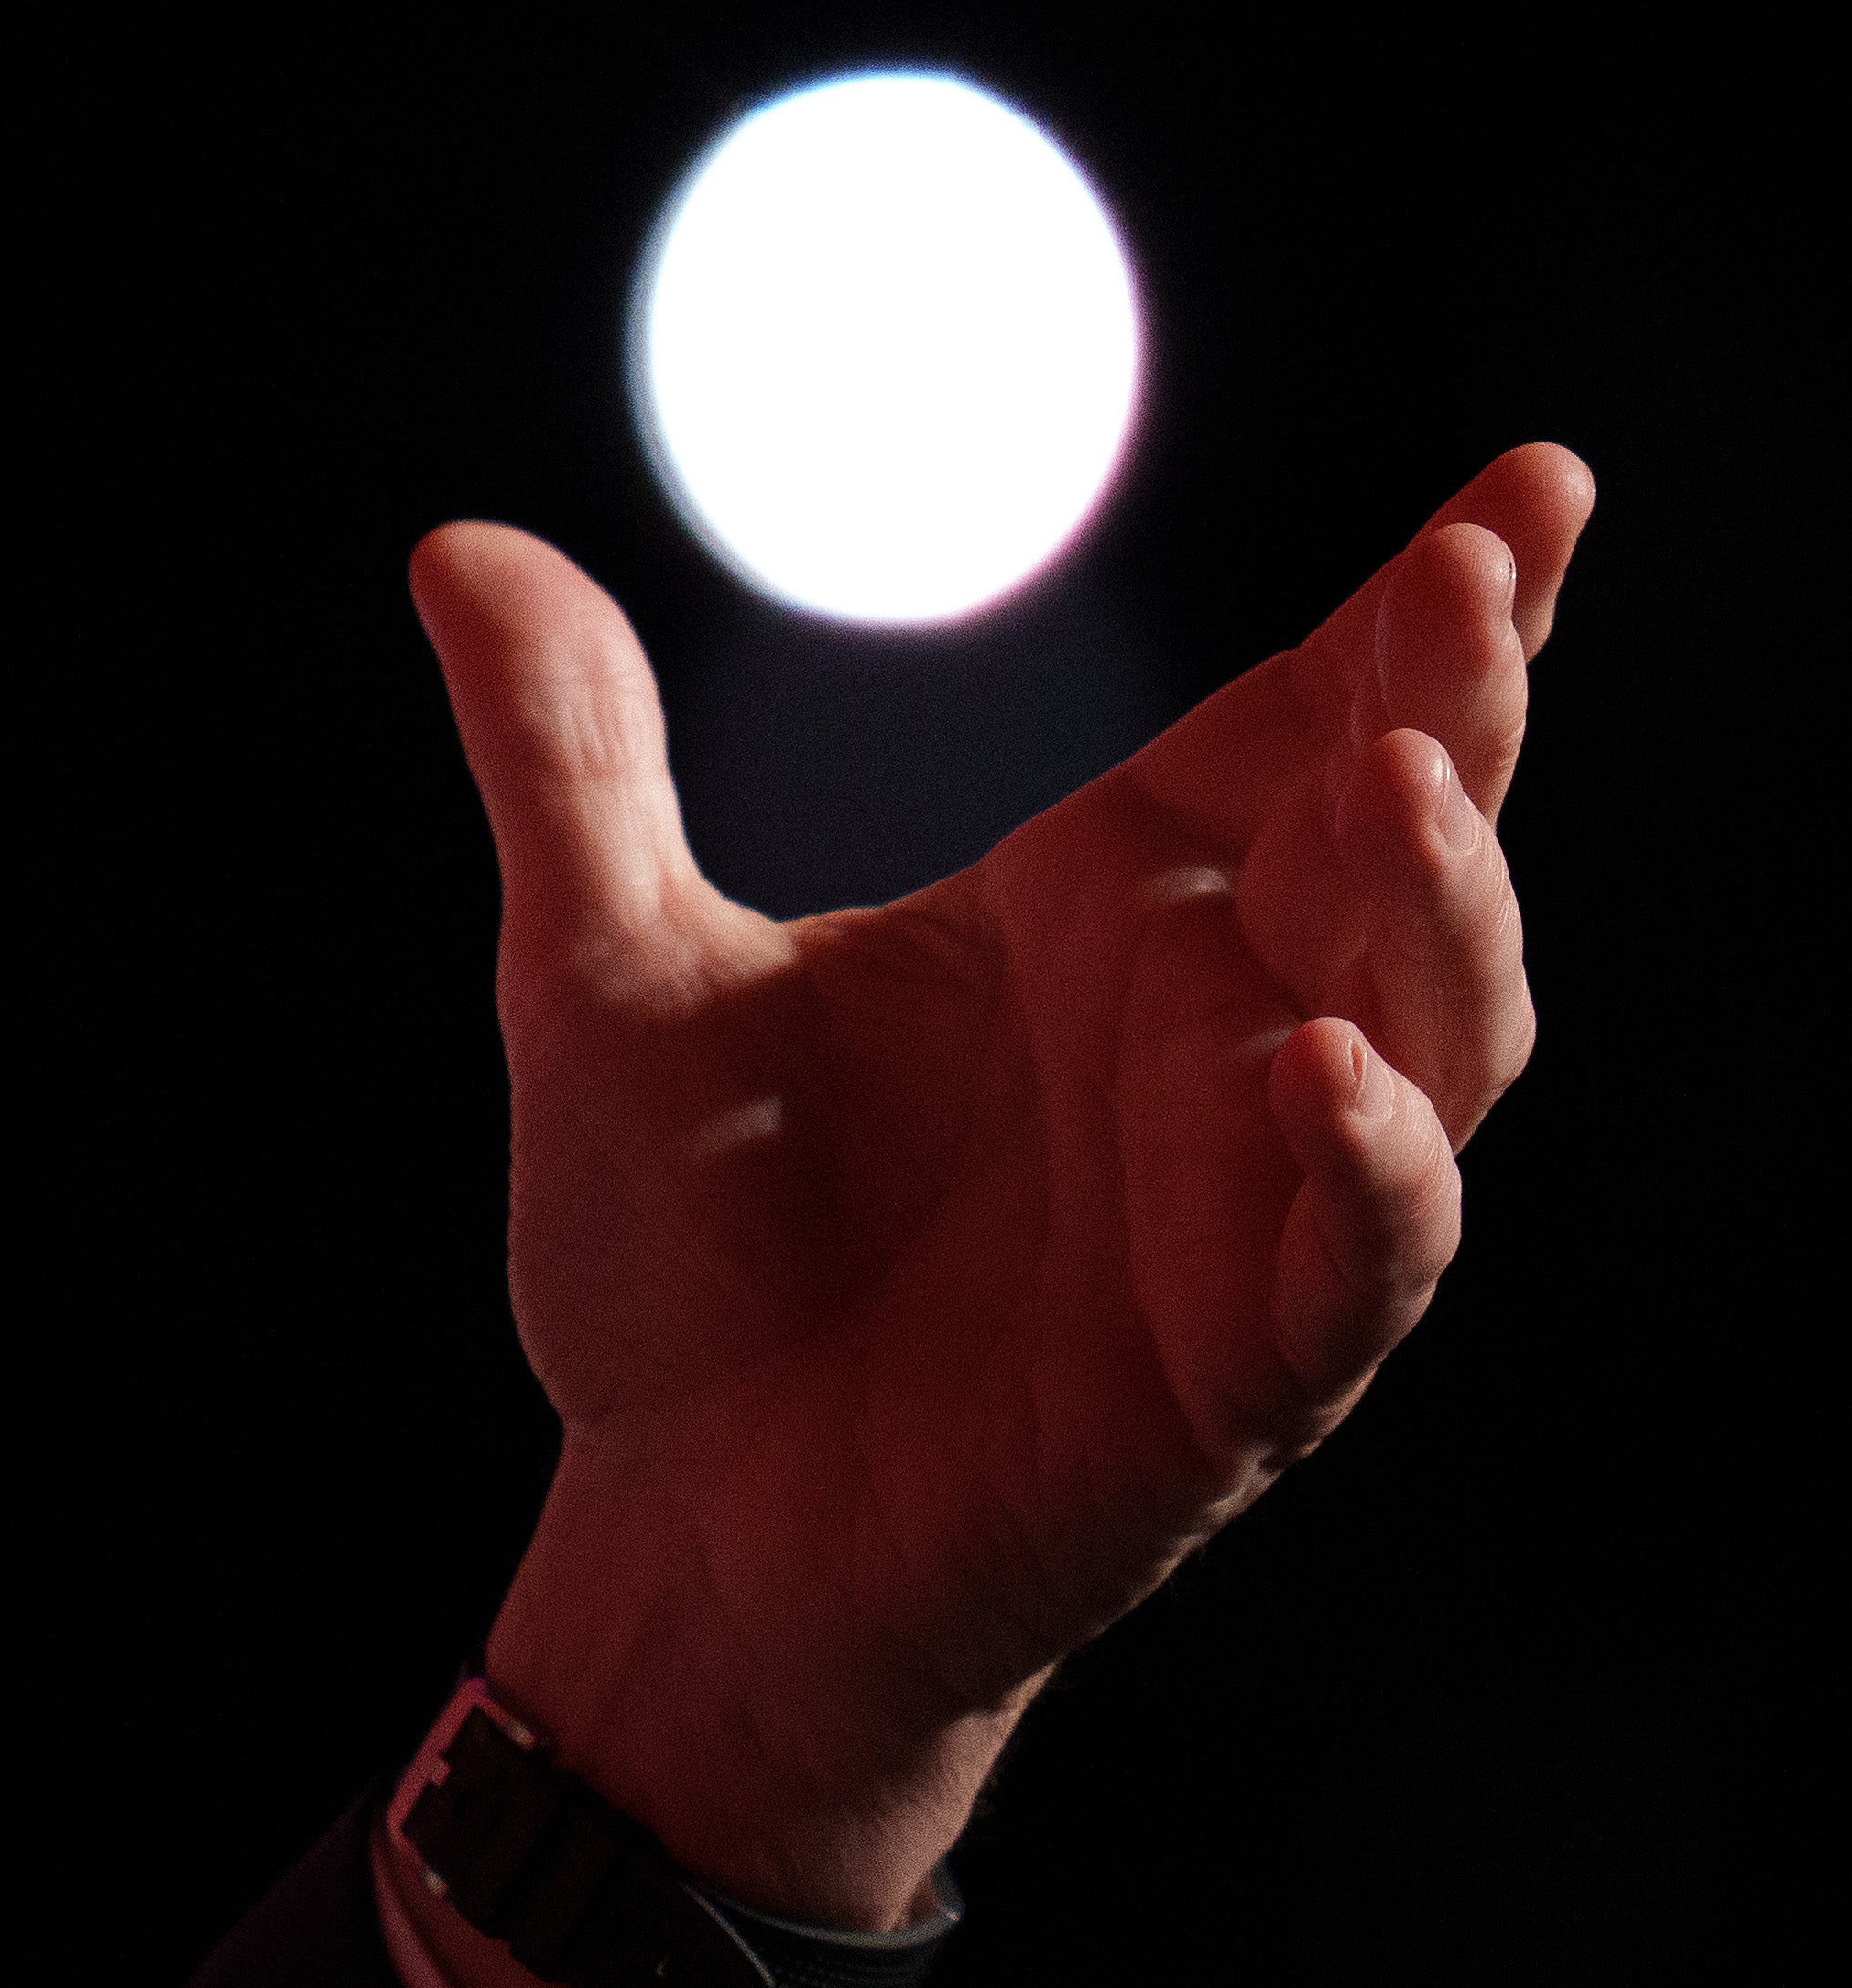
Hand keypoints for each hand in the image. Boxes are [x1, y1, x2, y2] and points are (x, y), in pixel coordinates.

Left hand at [405, 446, 1588, 1937]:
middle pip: (1403, 837)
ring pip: (1434, 1032)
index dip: (1427, 606)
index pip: (1305, 717)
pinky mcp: (1232, 1369)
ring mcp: (1249, 1200)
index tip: (1532, 477)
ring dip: (1440, 905)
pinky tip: (1317, 1072)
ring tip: (1402, 774)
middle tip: (1476, 569)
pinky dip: (1363, 1167)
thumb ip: (564, 763)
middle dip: (1457, 699)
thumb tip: (455, 548)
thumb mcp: (594, 972)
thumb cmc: (676, 1240)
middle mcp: (1219, 1026)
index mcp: (1102, 902)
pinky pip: (1355, 1261)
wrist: (672, 1511)